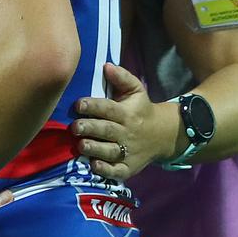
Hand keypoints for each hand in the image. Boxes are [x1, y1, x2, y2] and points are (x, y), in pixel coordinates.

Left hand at [71, 63, 173, 179]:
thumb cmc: (140, 109)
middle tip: (74, 127)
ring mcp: (128, 152)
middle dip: (90, 128)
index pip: (108, 108)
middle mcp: (127, 133)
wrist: (163, 135)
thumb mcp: (136, 90)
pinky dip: (105, 170)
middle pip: (107, 130)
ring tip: (80, 145)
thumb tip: (106, 65)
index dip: (93, 106)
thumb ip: (121, 77)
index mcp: (126, 113)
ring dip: (94, 149)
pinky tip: (94, 165)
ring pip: (109, 151)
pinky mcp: (128, 168)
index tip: (78, 104)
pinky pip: (117, 171)